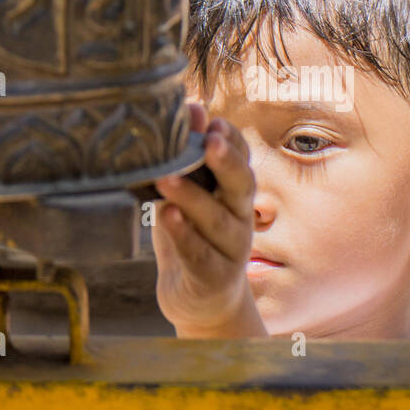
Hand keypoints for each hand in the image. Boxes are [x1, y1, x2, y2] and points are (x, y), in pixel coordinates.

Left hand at [152, 102, 261, 337]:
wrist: (202, 301)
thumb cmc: (192, 237)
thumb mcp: (187, 195)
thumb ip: (185, 160)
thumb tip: (188, 108)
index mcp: (235, 193)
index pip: (241, 159)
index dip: (230, 139)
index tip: (210, 119)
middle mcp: (240, 217)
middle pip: (241, 184)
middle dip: (226, 160)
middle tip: (208, 138)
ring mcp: (230, 249)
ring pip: (217, 220)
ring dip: (194, 197)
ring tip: (168, 178)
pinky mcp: (213, 278)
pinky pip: (201, 255)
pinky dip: (185, 236)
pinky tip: (168, 218)